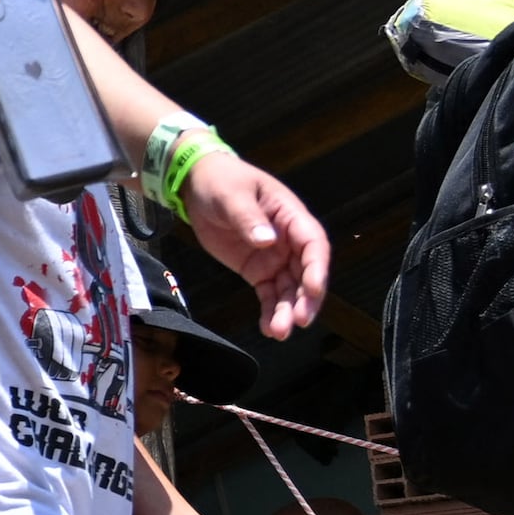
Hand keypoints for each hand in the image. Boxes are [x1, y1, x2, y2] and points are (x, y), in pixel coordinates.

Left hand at [174, 148, 328, 341]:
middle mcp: (289, 240)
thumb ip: (248, 218)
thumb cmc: (220, 181)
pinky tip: (269, 329)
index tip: (312, 289)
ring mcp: (275, 257)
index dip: (316, 268)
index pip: (313, 244)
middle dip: (306, 298)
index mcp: (290, 216)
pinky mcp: (258, 270)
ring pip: (289, 289)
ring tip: (280, 332)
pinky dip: (271, 311)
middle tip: (300, 320)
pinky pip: (270, 294)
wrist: (197, 186)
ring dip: (287, 311)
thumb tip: (267, 240)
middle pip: (306, 272)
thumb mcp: (232, 196)